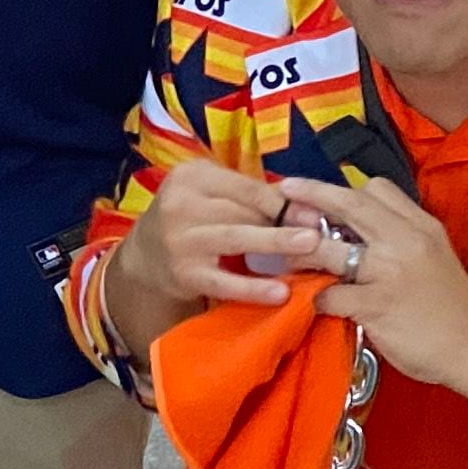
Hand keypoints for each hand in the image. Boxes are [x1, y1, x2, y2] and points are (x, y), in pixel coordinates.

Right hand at [106, 154, 341, 348]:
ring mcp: (180, 240)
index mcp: (191, 176)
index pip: (246, 187)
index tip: (317, 211)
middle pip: (242, 211)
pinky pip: (224, 281)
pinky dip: (253, 287)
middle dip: (284, 222)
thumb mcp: (211, 195)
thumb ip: (250, 196)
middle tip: (321, 232)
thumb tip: (306, 204)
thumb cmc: (192, 220)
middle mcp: (180, 204)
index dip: (283, 200)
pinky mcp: (183, 273)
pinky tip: (279, 292)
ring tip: (310, 247)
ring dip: (275, 242)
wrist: (145, 258)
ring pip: (235, 238)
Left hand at [273, 173, 467, 392]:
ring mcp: (388, 271)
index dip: (346, 188)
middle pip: (349, 203)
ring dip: (299, 250)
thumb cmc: (452, 307)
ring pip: (327, 247)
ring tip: (284, 254)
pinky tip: (312, 303)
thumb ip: (402, 239)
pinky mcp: (375, 304)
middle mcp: (405, 240)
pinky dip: (315, 297)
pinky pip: (329, 294)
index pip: (379, 189)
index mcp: (422, 226)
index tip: (321, 192)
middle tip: (283, 189)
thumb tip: (361, 231)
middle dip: (312, 192)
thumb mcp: (435, 257)